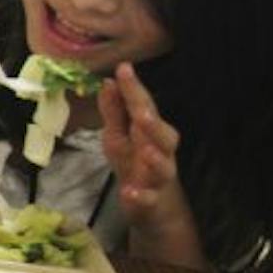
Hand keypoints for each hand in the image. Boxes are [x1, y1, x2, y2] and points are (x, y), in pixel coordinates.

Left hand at [99, 62, 187, 225]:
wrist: (150, 204)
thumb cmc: (133, 161)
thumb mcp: (118, 134)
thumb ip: (113, 110)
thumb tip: (107, 82)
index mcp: (150, 132)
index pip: (144, 107)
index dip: (134, 89)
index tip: (123, 68)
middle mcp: (160, 151)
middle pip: (164, 136)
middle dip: (154, 123)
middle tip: (141, 112)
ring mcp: (157, 176)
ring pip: (164, 167)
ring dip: (156, 160)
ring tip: (146, 151)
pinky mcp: (152, 199)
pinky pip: (150, 198)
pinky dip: (142, 196)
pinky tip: (130, 193)